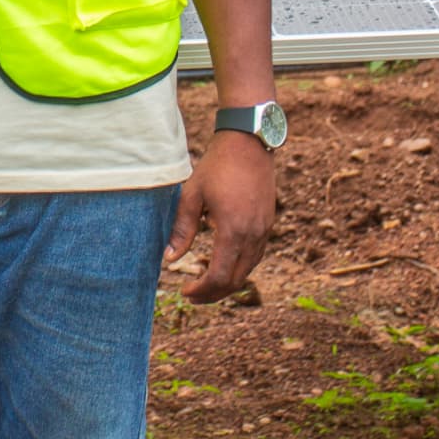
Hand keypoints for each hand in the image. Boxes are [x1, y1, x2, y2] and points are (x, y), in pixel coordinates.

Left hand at [166, 133, 276, 303]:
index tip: (185, 291)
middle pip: (236, 280)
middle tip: (192, 294)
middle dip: (214, 293)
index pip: (220, 277)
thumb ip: (182, 229)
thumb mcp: (192, 195)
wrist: (248, 143)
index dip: (202, 290)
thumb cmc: (217, 166)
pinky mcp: (268, 223)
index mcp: (233, 230)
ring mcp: (264, 230)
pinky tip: (223, 263)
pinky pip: (255, 256)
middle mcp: (253, 235)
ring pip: (248, 270)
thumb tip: (169, 259)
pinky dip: (239, 267)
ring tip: (204, 282)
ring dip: (227, 282)